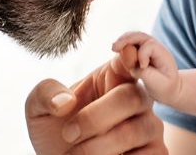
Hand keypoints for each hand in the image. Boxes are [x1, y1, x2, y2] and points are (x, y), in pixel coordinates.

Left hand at [25, 57, 165, 154]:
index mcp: (113, 78)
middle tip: (68, 135)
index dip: (132, 54)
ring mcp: (149, 125)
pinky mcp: (156, 151)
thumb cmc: (56, 132)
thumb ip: (45, 94)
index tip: (127, 51)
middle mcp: (137, 98)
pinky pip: (151, 154)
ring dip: (100, 146)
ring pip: (137, 130)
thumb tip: (65, 101)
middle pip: (131, 97)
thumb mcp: (38, 110)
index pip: (130, 58)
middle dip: (95, 118)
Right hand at [111, 31, 180, 104]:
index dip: (143, 55)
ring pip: (135, 37)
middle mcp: (156, 48)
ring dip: (123, 40)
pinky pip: (132, 43)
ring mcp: (149, 48)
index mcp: (162, 54)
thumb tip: (132, 66)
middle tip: (114, 48)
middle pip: (140, 36)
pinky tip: (116, 50)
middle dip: (126, 40)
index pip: (150, 46)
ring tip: (114, 47)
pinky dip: (123, 44)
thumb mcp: (157, 83)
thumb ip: (145, 73)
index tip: (143, 67)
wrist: (169, 89)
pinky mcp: (142, 52)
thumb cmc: (164, 87)